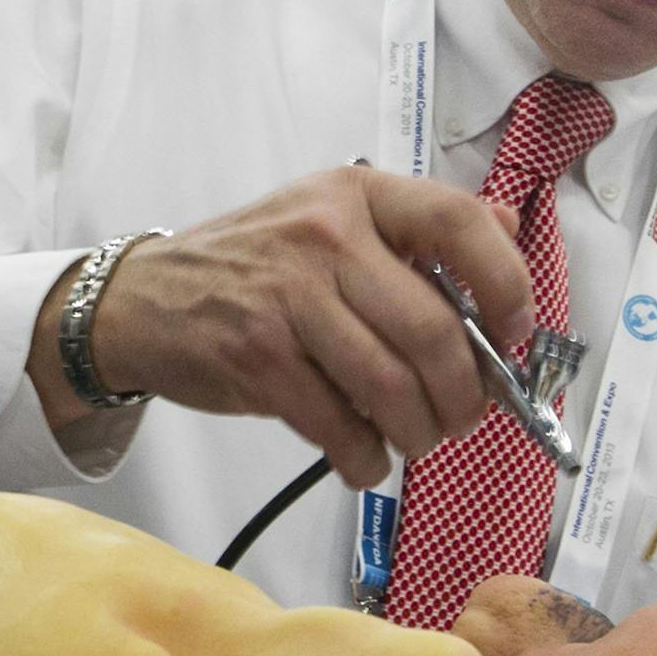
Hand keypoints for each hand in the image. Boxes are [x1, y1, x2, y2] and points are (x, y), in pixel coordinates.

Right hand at [29, 168, 531, 487]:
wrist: (142, 301)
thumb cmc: (250, 267)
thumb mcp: (326, 219)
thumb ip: (412, 228)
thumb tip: (508, 229)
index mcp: (353, 196)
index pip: (457, 223)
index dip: (506, 284)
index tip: (514, 335)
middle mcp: (323, 236)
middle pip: (433, 330)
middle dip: (464, 395)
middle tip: (461, 418)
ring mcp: (287, 298)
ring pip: (391, 386)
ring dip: (418, 433)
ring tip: (414, 440)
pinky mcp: (258, 358)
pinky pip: (339, 425)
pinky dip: (365, 458)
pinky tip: (363, 459)